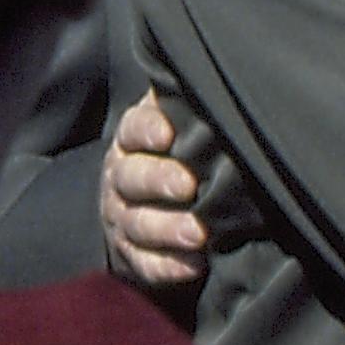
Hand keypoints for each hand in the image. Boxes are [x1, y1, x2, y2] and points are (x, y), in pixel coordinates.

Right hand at [99, 89, 206, 290]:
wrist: (146, 206)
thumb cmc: (176, 154)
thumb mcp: (176, 124)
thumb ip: (189, 106)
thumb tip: (222, 77)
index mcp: (133, 141)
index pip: (133, 129)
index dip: (147, 130)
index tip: (168, 133)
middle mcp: (121, 178)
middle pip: (131, 177)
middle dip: (158, 180)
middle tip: (188, 185)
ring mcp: (123, 218)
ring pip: (138, 223)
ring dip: (167, 229)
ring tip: (198, 233)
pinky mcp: (132, 255)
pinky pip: (145, 263)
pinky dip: (168, 267)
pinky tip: (194, 266)